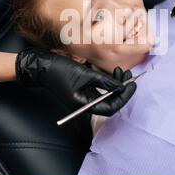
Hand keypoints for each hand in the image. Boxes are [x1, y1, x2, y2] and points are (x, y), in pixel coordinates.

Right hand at [15, 48, 135, 115]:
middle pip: (110, 103)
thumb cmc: (60, 71)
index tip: (132, 84)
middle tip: (129, 76)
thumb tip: (121, 86)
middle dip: (121, 90)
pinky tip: (112, 73)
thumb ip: (105, 82)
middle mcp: (85, 106)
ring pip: (106, 96)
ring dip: (115, 85)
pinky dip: (107, 83)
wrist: (42, 66)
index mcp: (84, 106)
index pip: (111, 108)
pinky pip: (99, 90)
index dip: (124, 97)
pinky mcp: (82, 91)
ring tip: (122, 71)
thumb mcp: (85, 74)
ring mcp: (83, 99)